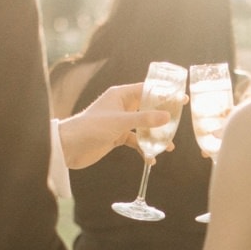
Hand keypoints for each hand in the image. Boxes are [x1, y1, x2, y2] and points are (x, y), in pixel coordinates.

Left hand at [58, 82, 180, 167]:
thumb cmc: (91, 127)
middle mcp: (121, 106)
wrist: (69, 147)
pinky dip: (143, 148)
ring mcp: (120, 122)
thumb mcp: (121, 122)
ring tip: (168, 146)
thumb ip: (145, 119)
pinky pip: (135, 141)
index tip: (181, 98)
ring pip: (143, 127)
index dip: (164, 94)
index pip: (147, 90)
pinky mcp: (117, 137)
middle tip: (179, 122)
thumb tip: (167, 116)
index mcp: (120, 95)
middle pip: (148, 109)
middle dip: (162, 118)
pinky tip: (151, 159)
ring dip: (155, 136)